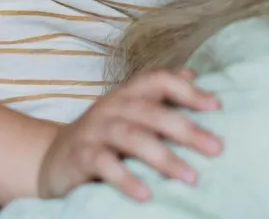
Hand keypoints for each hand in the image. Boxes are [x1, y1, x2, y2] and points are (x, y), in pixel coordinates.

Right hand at [37, 69, 221, 200]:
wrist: (52, 158)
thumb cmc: (102, 137)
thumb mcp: (128, 114)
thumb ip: (157, 98)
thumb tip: (192, 74)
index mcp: (126, 95)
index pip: (157, 79)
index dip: (186, 90)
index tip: (216, 106)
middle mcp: (111, 107)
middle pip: (150, 112)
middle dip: (185, 129)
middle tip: (216, 148)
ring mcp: (94, 130)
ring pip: (131, 137)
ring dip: (163, 156)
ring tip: (189, 177)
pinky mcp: (79, 155)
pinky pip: (103, 163)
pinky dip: (125, 178)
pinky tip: (146, 194)